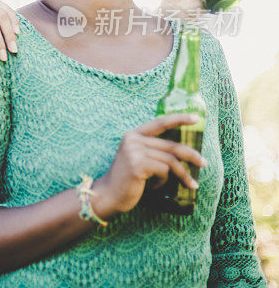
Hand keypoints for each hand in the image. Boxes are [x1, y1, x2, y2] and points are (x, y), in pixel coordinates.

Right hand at [92, 114, 206, 218]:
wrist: (109, 195)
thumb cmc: (128, 179)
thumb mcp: (140, 159)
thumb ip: (155, 150)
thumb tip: (185, 151)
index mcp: (133, 134)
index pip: (160, 122)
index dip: (179, 119)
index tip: (196, 118)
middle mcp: (133, 139)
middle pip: (171, 145)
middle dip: (191, 155)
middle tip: (204, 163)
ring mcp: (134, 151)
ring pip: (171, 160)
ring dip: (183, 174)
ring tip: (191, 184)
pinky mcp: (138, 164)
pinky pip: (164, 171)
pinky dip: (165, 181)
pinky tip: (157, 188)